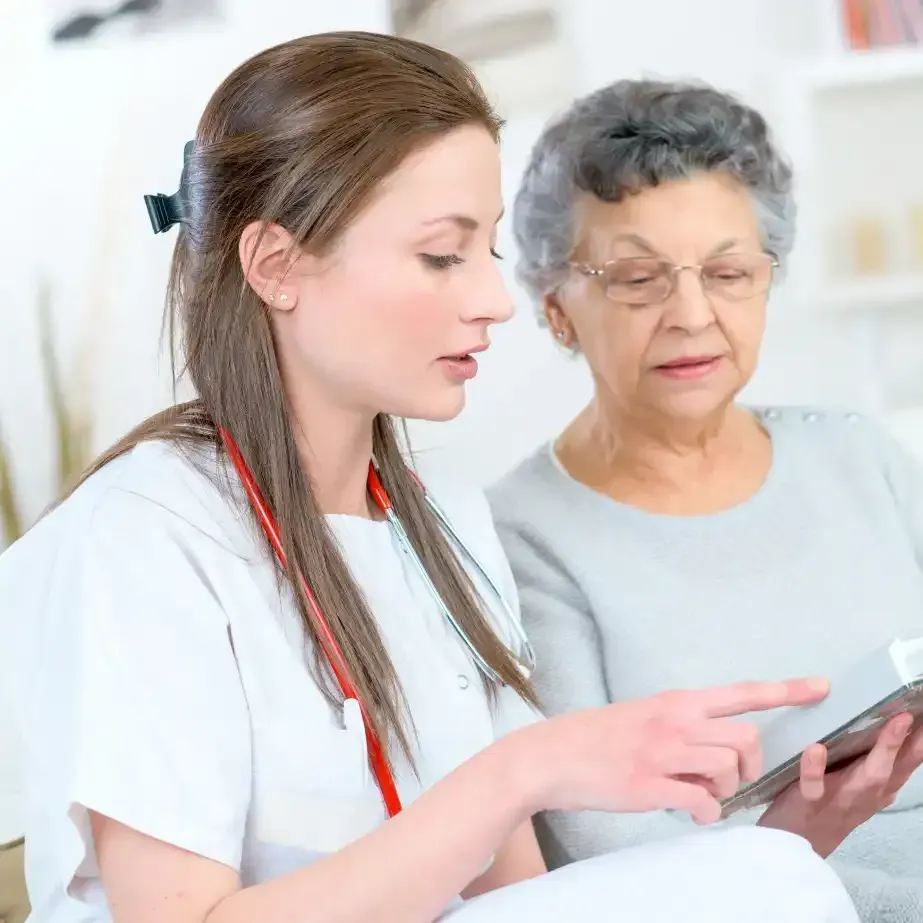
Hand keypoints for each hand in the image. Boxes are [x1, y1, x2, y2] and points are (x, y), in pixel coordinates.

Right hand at [523, 678, 828, 825]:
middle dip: (751, 766)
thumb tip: (713, 748)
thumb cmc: (596, 736)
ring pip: (728, 768)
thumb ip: (680, 724)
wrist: (550, 755)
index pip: (741, 692)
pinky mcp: (648, 784)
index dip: (785, 690)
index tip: (820, 688)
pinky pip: (702, 803)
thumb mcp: (643, 715)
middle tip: (731, 781)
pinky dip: (706, 813)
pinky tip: (690, 811)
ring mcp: (662, 753)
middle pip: (746, 738)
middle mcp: (674, 722)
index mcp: (675, 702)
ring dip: (727, 791)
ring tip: (703, 796)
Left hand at [758, 713, 922, 856]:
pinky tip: (815, 749)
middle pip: (892, 771)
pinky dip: (814, 769)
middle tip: (913, 715)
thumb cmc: (824, 807)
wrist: (793, 845)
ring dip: (881, 754)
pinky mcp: (807, 804)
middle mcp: (863, 795)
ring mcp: (837, 801)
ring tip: (892, 724)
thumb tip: (885, 728)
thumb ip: (870, 764)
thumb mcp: (855, 787)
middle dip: (908, 746)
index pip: (904, 765)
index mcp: (875, 789)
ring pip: (865, 780)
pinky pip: (812, 788)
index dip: (918, 744)